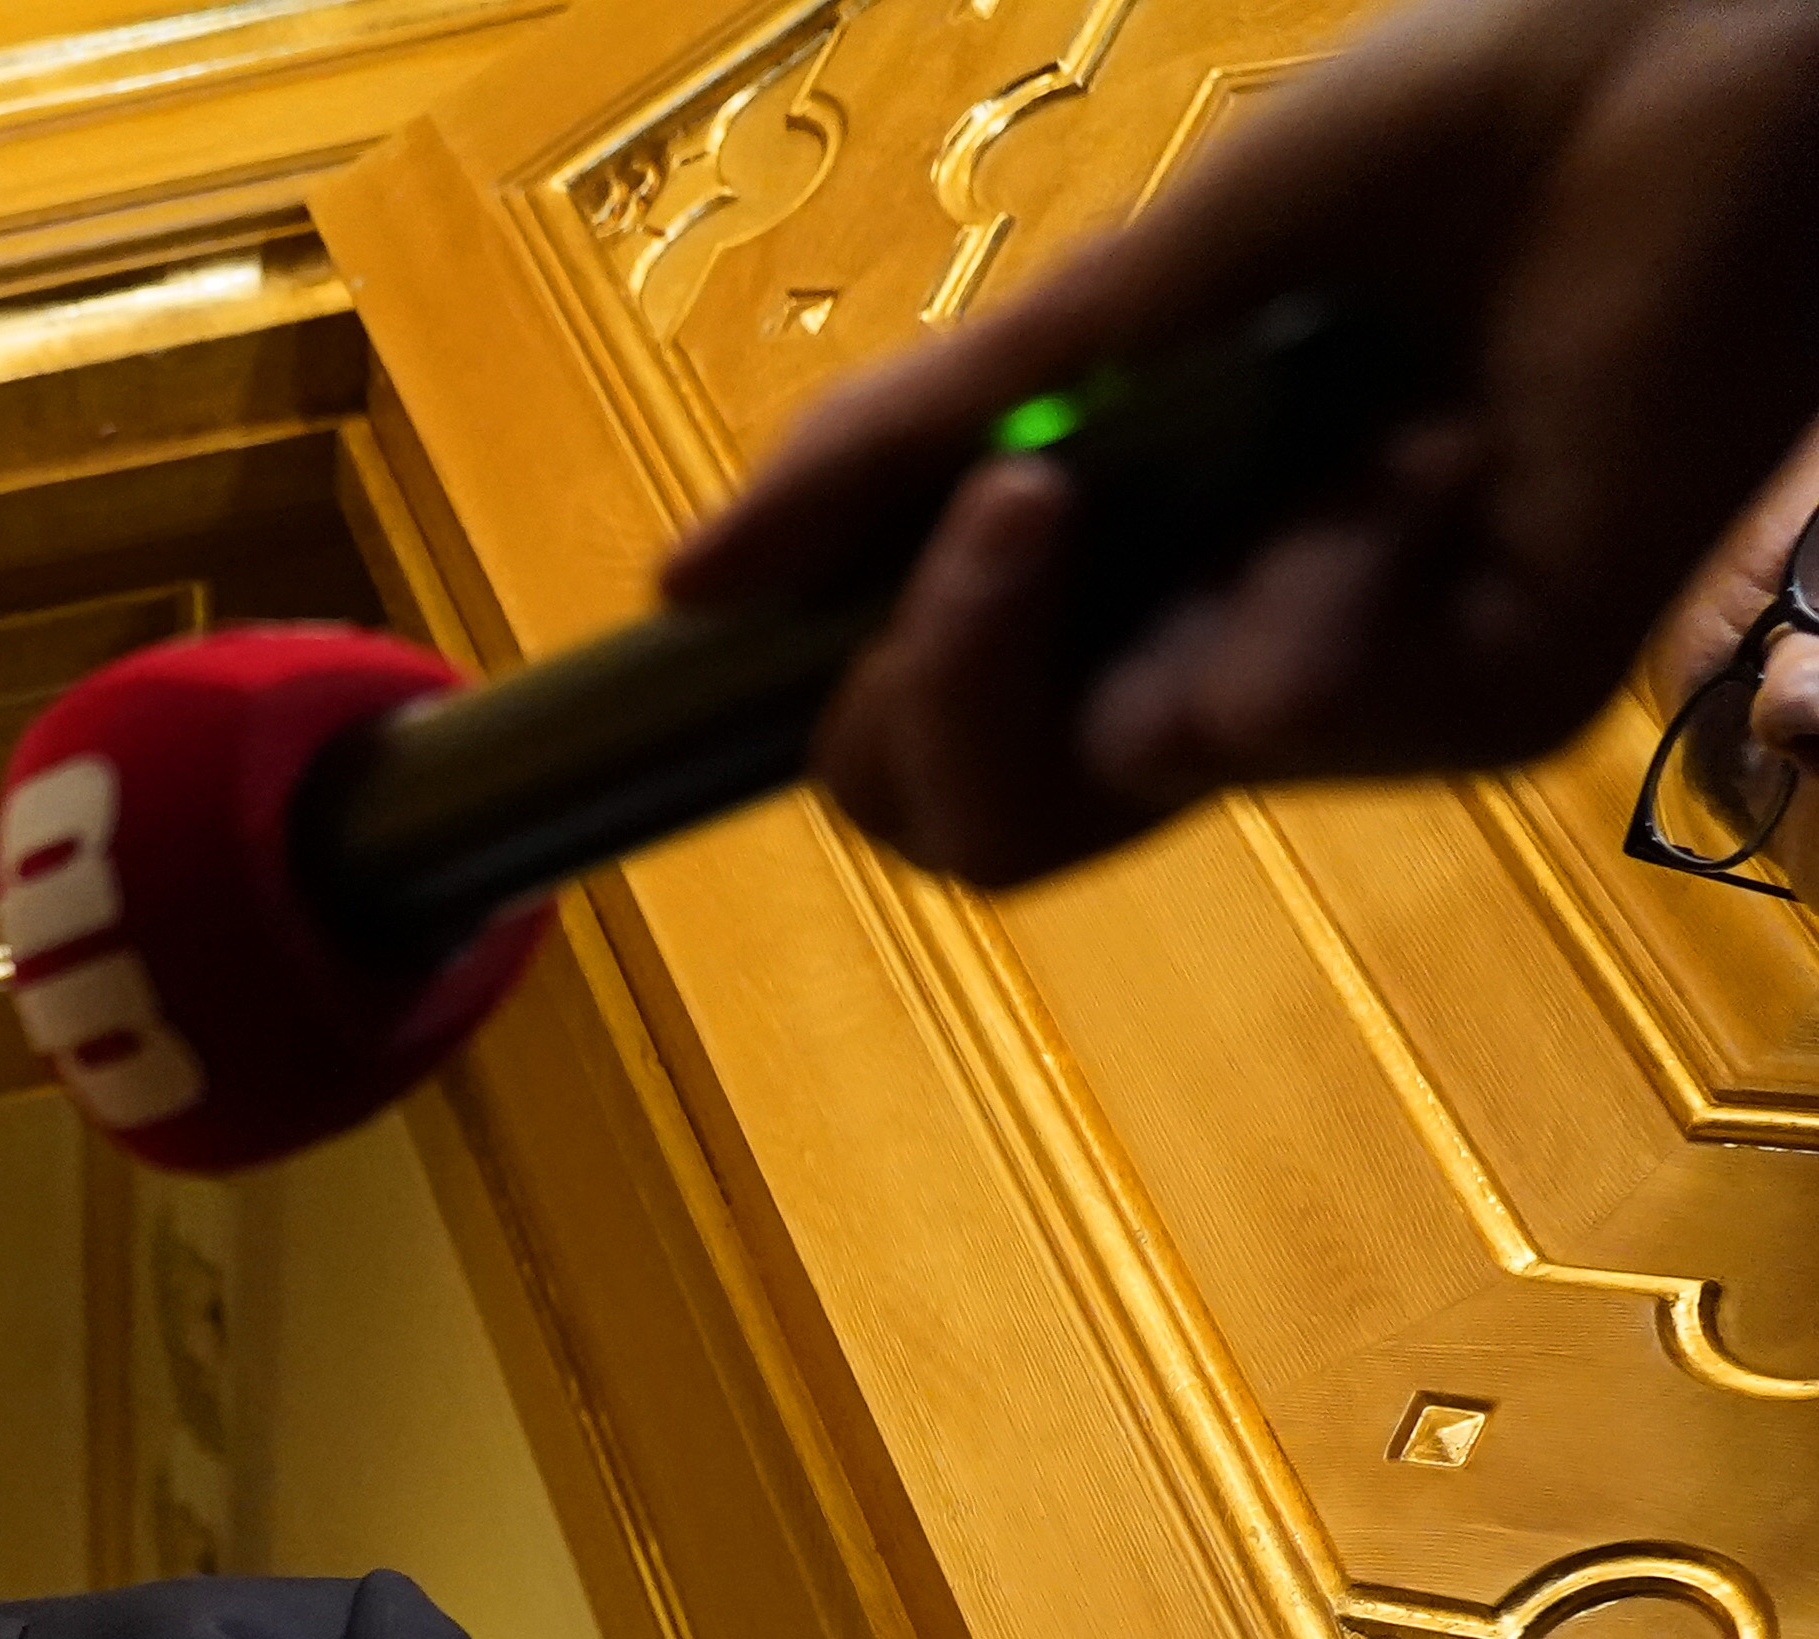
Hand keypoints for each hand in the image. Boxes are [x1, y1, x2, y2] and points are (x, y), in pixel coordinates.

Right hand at [660, 0, 1818, 884]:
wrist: (1705, 66)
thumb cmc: (1454, 130)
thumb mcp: (1122, 286)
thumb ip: (913, 439)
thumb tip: (680, 588)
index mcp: (1131, 548)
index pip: (918, 727)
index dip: (844, 685)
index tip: (841, 552)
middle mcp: (1228, 636)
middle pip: (976, 817)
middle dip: (928, 694)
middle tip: (1001, 529)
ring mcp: (1356, 686)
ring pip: (1096, 799)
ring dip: (1126, 612)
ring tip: (1260, 457)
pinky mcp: (1484, 698)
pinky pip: (1279, 730)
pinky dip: (1308, 597)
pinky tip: (1422, 464)